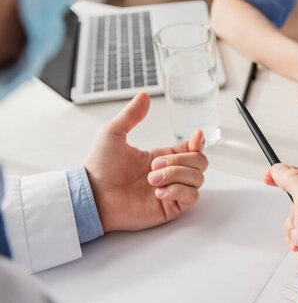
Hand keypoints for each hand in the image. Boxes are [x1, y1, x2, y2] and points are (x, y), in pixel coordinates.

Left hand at [84, 92, 208, 231]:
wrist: (92, 196)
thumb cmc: (99, 168)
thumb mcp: (112, 134)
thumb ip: (131, 115)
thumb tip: (144, 95)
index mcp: (162, 157)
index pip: (193, 149)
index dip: (199, 143)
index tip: (195, 136)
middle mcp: (170, 174)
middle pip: (200, 163)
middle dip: (179, 161)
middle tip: (153, 166)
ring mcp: (172, 191)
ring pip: (198, 179)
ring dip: (176, 176)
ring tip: (152, 181)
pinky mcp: (170, 208)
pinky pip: (191, 197)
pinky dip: (178, 191)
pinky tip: (159, 192)